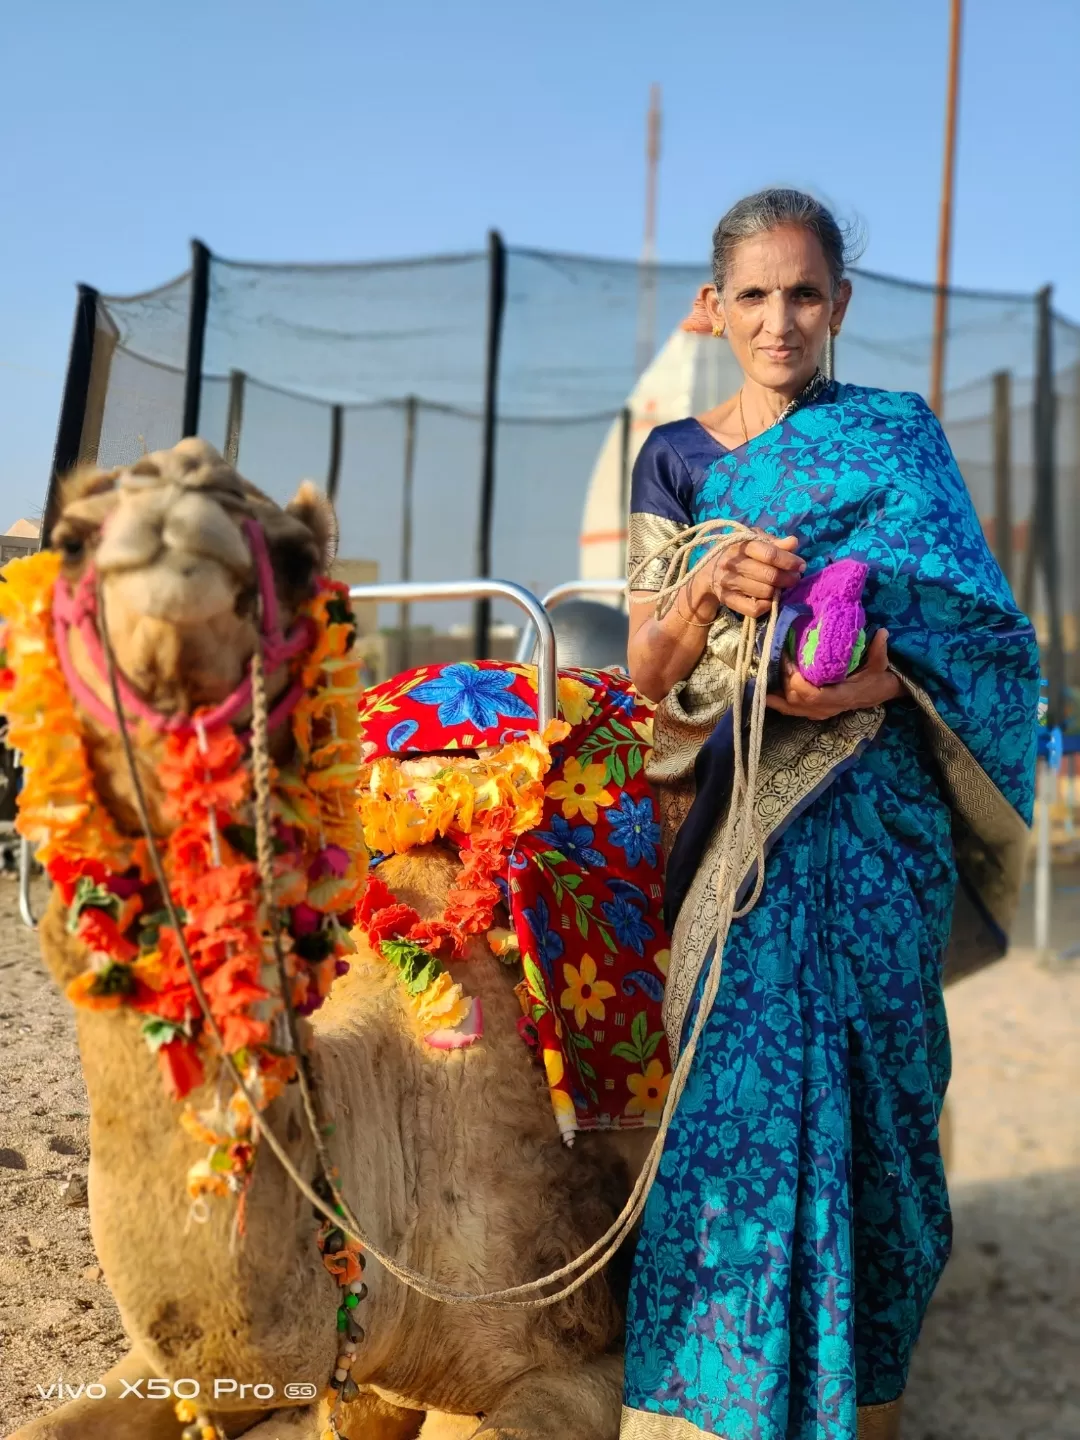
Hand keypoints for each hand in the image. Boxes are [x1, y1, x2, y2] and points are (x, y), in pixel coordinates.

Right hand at [697, 535, 804, 619]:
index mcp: (741, 545)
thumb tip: (793, 542)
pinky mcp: (727, 600)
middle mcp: (732, 564)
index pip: (770, 554)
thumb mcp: (753, 541)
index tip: (801, 565)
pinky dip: (766, 605)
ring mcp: (728, 583)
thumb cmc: (737, 553)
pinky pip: (754, 608)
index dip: (789, 561)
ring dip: (777, 591)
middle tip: (794, 578)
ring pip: (764, 592)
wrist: (707, 573)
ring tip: (779, 587)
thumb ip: (773, 542)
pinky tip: (768, 599)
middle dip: (788, 578)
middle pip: (769, 576)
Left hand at [766, 629, 901, 719]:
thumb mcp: (880, 664)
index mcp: (840, 697)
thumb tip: (883, 633)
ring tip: (761, 674)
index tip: (789, 663)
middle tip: (776, 658)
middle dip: (783, 680)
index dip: (798, 683)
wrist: (876, 693)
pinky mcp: (812, 711)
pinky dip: (776, 701)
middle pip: (796, 700)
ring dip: (775, 692)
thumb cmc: (876, 678)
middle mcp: (826, 708)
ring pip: (790, 707)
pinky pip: (790, 709)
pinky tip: (763, 691)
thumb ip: (880, 651)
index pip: (814, 696)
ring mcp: (818, 712)